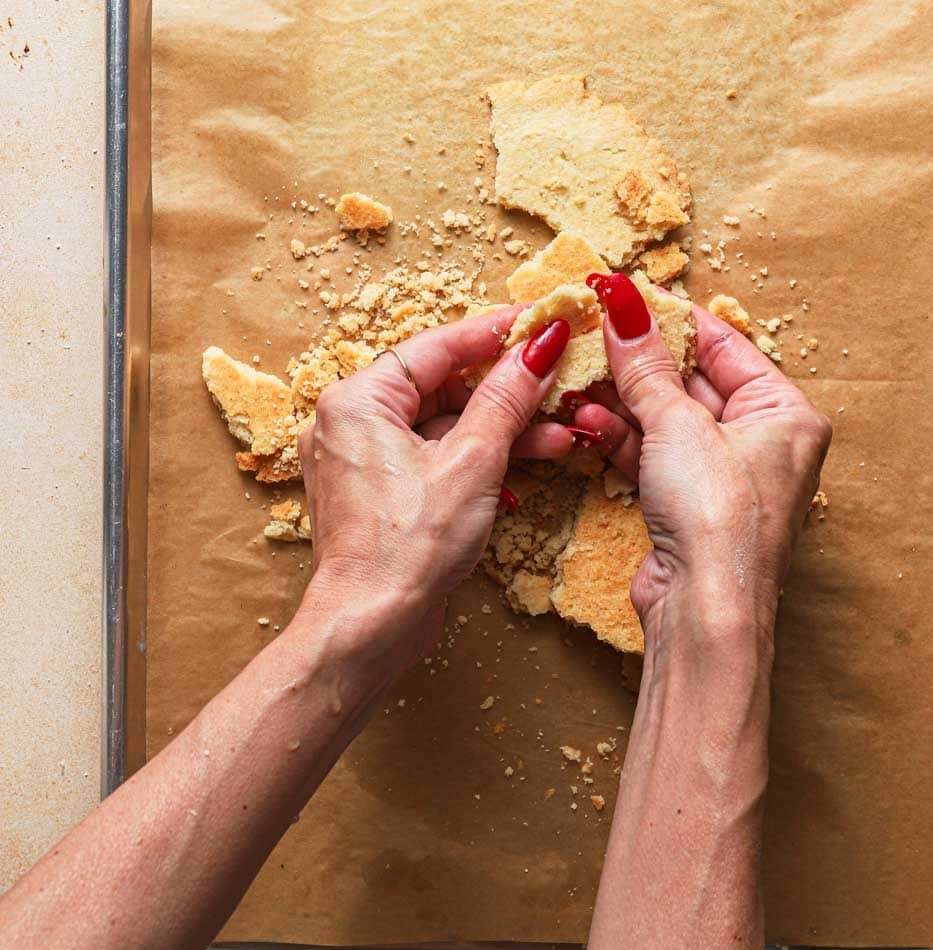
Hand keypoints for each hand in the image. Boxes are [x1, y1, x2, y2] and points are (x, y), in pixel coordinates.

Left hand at [297, 307, 572, 683]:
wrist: (370, 628)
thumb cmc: (406, 548)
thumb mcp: (472, 462)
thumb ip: (507, 399)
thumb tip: (539, 349)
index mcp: (358, 400)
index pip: (439, 345)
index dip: (497, 333)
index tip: (543, 321)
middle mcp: (351, 422)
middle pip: (444, 385)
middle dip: (509, 390)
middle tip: (561, 378)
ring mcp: (364, 459)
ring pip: (445, 424)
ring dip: (503, 428)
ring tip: (562, 433)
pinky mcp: (381, 493)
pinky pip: (436, 456)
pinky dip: (479, 458)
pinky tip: (528, 462)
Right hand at [573, 276, 830, 640]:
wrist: (706, 611)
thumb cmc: (719, 517)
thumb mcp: (678, 424)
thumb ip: (645, 363)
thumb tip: (621, 302)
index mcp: (786, 413)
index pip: (724, 345)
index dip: (671, 318)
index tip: (624, 293)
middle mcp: (763, 442)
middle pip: (692, 380)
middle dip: (637, 359)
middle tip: (589, 327)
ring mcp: (724, 476)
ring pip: (666, 418)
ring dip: (620, 398)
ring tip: (576, 373)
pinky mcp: (689, 505)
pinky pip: (652, 454)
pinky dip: (619, 436)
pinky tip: (583, 417)